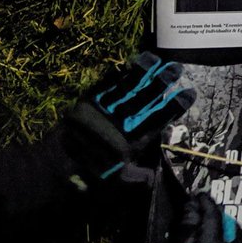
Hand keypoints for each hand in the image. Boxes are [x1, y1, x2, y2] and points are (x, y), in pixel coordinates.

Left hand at [62, 52, 195, 188]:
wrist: (52, 169)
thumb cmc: (87, 179)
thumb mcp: (116, 185)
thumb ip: (138, 179)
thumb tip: (155, 177)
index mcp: (132, 141)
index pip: (159, 119)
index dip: (175, 106)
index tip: (190, 93)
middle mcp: (121, 122)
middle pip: (145, 97)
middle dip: (162, 81)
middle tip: (177, 67)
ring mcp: (103, 110)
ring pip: (126, 87)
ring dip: (142, 71)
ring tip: (155, 57)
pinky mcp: (86, 105)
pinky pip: (103, 86)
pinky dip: (115, 75)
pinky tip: (124, 65)